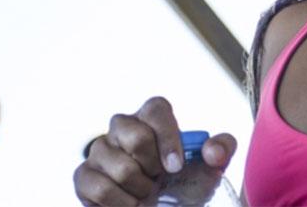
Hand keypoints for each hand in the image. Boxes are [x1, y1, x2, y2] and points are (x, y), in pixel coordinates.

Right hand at [73, 97, 236, 206]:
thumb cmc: (185, 180)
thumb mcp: (210, 166)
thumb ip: (222, 149)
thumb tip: (212, 152)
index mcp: (151, 117)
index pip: (156, 108)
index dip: (167, 137)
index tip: (176, 167)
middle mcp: (122, 126)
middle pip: (134, 135)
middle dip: (152, 167)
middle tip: (159, 180)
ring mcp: (99, 150)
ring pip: (119, 167)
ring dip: (140, 189)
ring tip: (146, 193)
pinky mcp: (83, 175)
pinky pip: (98, 188)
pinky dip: (121, 203)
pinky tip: (131, 204)